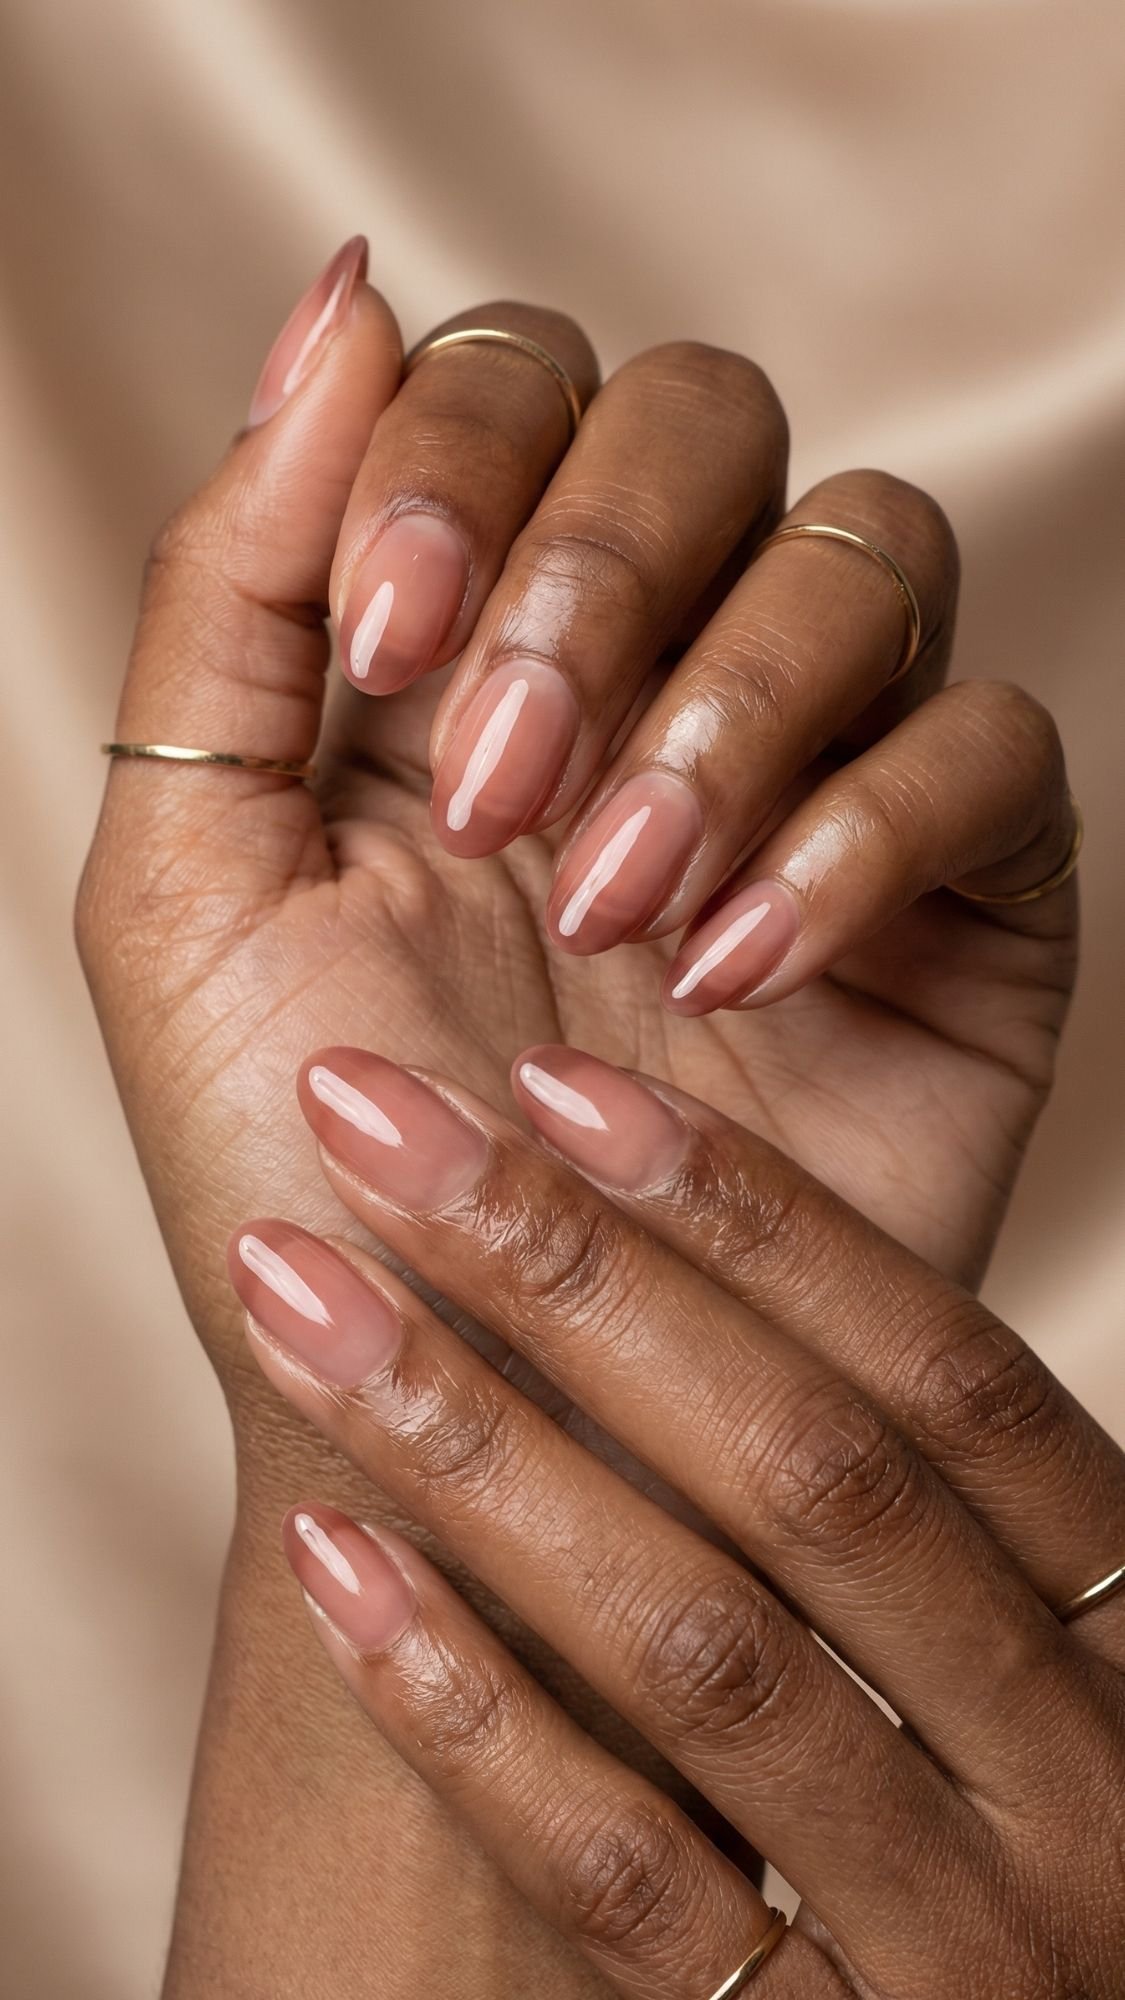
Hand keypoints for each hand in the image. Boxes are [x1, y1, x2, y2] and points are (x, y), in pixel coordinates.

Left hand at [78, 245, 1075, 1444]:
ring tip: (617, 913)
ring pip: (867, 548)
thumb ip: (231, 584)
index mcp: (461, 642)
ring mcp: (813, 770)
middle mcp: (646, 672)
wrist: (460, 1419)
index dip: (460, 457)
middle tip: (507, 798)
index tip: (391, 653)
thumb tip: (337, 297)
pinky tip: (741, 968)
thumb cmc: (310, 1168)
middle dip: (599, 575)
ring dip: (732, 707)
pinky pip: (993, 744)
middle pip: (705, 417)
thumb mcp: (190, 872)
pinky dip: (869, 826)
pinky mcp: (958, 894)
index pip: (512, 379)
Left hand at [230, 1043, 1124, 1999]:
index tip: (553, 1083)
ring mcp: (967, 1943)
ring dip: (478, 1451)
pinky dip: (472, 1713)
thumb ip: (919, 1503)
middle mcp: (1082, 1782)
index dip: (751, 1209)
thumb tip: (690, 1235)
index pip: (941, 1371)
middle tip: (376, 1127)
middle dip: (570, 1273)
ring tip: (303, 1298)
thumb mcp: (1036, 1661)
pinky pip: (629, 1882)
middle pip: (808, 1472)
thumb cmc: (1014, 1843)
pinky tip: (332, 1565)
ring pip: (698, 1648)